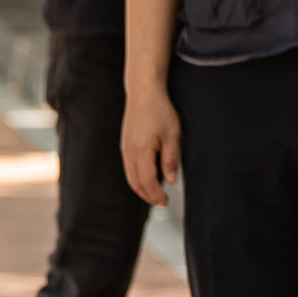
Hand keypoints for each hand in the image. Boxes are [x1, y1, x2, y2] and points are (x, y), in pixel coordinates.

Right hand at [121, 85, 181, 205]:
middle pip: (135, 182)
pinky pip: (129, 167)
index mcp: (141, 151)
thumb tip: (170, 181)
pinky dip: (137, 178)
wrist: (143, 94)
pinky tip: (148, 177)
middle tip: (161, 202)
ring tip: (155, 193)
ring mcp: (125, 149)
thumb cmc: (160, 111)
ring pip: (130, 176)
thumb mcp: (172, 136)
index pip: (147, 181)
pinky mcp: (125, 145)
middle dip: (148, 195)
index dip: (156, 194)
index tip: (166, 202)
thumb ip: (170, 160)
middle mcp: (129, 152)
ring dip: (141, 188)